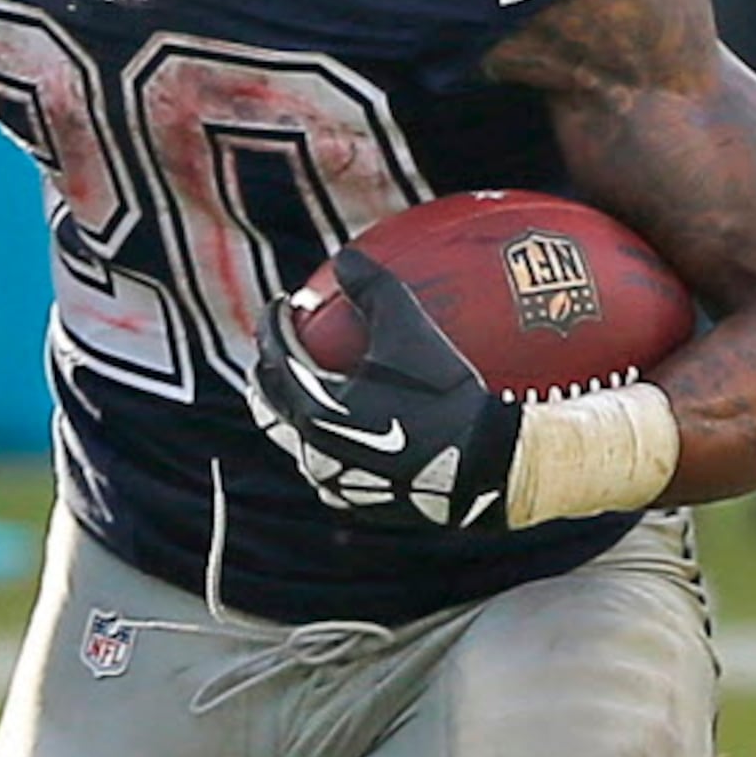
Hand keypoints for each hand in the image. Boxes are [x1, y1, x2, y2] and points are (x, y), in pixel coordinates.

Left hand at [245, 248, 525, 528]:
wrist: (487, 469)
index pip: (275, 356)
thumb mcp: (411, 331)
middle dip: (268, 367)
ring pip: (291, 437)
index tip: (283, 304)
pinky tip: (343, 423)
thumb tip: (345, 256)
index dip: (273, 323)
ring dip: (291, 405)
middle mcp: (312, 450)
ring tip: (306, 380)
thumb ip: (374, 287)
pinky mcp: (354, 500)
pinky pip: (323, 464)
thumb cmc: (446, 397)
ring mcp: (331, 480)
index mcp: (314, 408)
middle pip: (268, 402)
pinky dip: (322, 436)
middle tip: (280, 342)